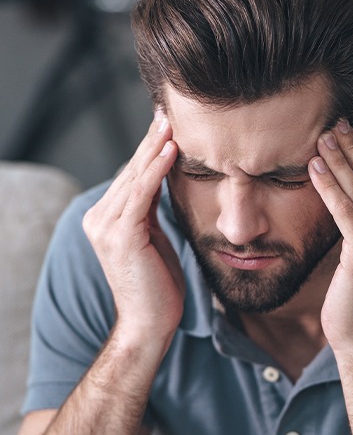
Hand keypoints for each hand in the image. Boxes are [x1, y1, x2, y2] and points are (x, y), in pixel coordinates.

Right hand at [83, 111, 183, 349]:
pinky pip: (141, 195)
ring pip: (135, 178)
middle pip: (132, 171)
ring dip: (154, 147)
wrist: (149, 323)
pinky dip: (156, 170)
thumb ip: (151, 210)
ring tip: (171, 121)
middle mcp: (99, 218)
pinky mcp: (120, 236)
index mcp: (106, 219)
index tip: (165, 124)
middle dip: (151, 140)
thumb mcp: (153, 238)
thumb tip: (163, 181)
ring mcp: (106, 226)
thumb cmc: (157, 283)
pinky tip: (170, 149)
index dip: (149, 150)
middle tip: (167, 111)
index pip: (132, 177)